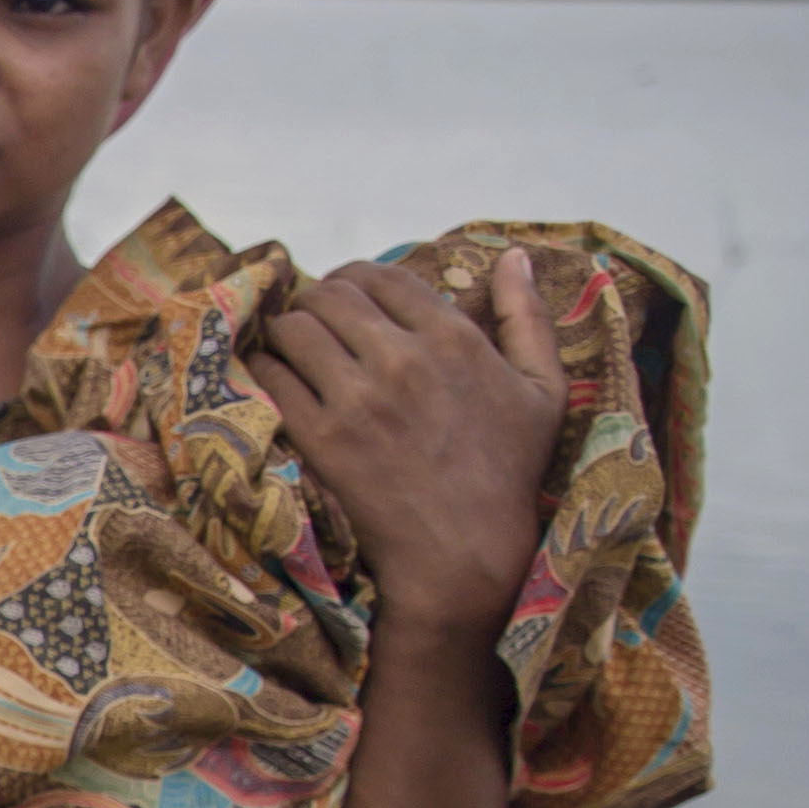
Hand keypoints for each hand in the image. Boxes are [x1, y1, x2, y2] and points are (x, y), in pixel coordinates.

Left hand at [250, 251, 561, 638]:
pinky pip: (270, 376)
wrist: (464, 552)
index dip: (356, 282)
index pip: (381, 276)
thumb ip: (527, 316)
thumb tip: (515, 255)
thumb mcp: (544, 389)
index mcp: (454, 338)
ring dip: (286, 333)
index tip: (349, 303)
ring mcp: (357, 398)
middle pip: (329, 295)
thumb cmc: (509, 472)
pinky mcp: (320, 437)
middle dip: (317, 304)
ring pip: (293, 328)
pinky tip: (273, 379)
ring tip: (292, 351)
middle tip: (316, 327)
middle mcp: (402, 359)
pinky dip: (263, 368)